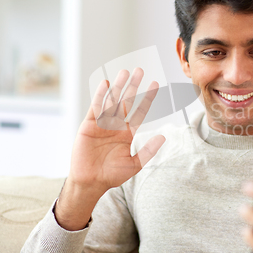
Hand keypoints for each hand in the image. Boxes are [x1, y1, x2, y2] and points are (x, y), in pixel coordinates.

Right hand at [56, 68, 164, 230]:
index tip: (155, 84)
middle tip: (139, 70)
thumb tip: (163, 136)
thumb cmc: (112, 175)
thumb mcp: (134, 164)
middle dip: (133, 86)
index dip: (147, 98)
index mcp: (127, 133)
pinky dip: (100, 95)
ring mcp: (102, 124)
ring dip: (118, 87)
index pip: (140, 111)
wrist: (91, 182)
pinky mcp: (89, 125)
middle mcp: (116, 125)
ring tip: (124, 72)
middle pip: (126, 101)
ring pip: (112, 101)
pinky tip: (106, 84)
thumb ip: (148, 150)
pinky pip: (96, 107)